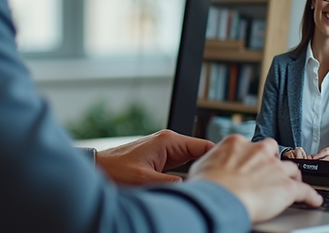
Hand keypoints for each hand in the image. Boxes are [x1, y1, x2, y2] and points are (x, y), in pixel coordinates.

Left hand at [95, 130, 213, 184]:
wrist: (97, 169)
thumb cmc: (115, 171)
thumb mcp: (146, 180)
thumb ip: (172, 184)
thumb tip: (193, 189)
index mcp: (169, 141)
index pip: (205, 146)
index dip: (220, 158)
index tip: (231, 172)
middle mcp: (170, 142)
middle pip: (202, 153)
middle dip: (211, 166)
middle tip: (222, 182)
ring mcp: (166, 150)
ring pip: (194, 160)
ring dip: (201, 171)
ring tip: (211, 185)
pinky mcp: (161, 159)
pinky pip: (184, 165)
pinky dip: (190, 174)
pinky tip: (195, 185)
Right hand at [189, 135, 322, 222]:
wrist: (219, 198)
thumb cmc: (207, 185)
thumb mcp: (203, 164)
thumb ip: (214, 161)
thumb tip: (210, 166)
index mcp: (238, 143)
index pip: (251, 146)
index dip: (253, 157)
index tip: (252, 164)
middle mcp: (259, 151)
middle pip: (274, 152)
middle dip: (273, 162)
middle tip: (271, 173)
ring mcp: (275, 168)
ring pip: (291, 169)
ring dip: (292, 177)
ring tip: (293, 185)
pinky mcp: (287, 187)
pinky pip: (305, 190)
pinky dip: (310, 196)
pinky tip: (314, 200)